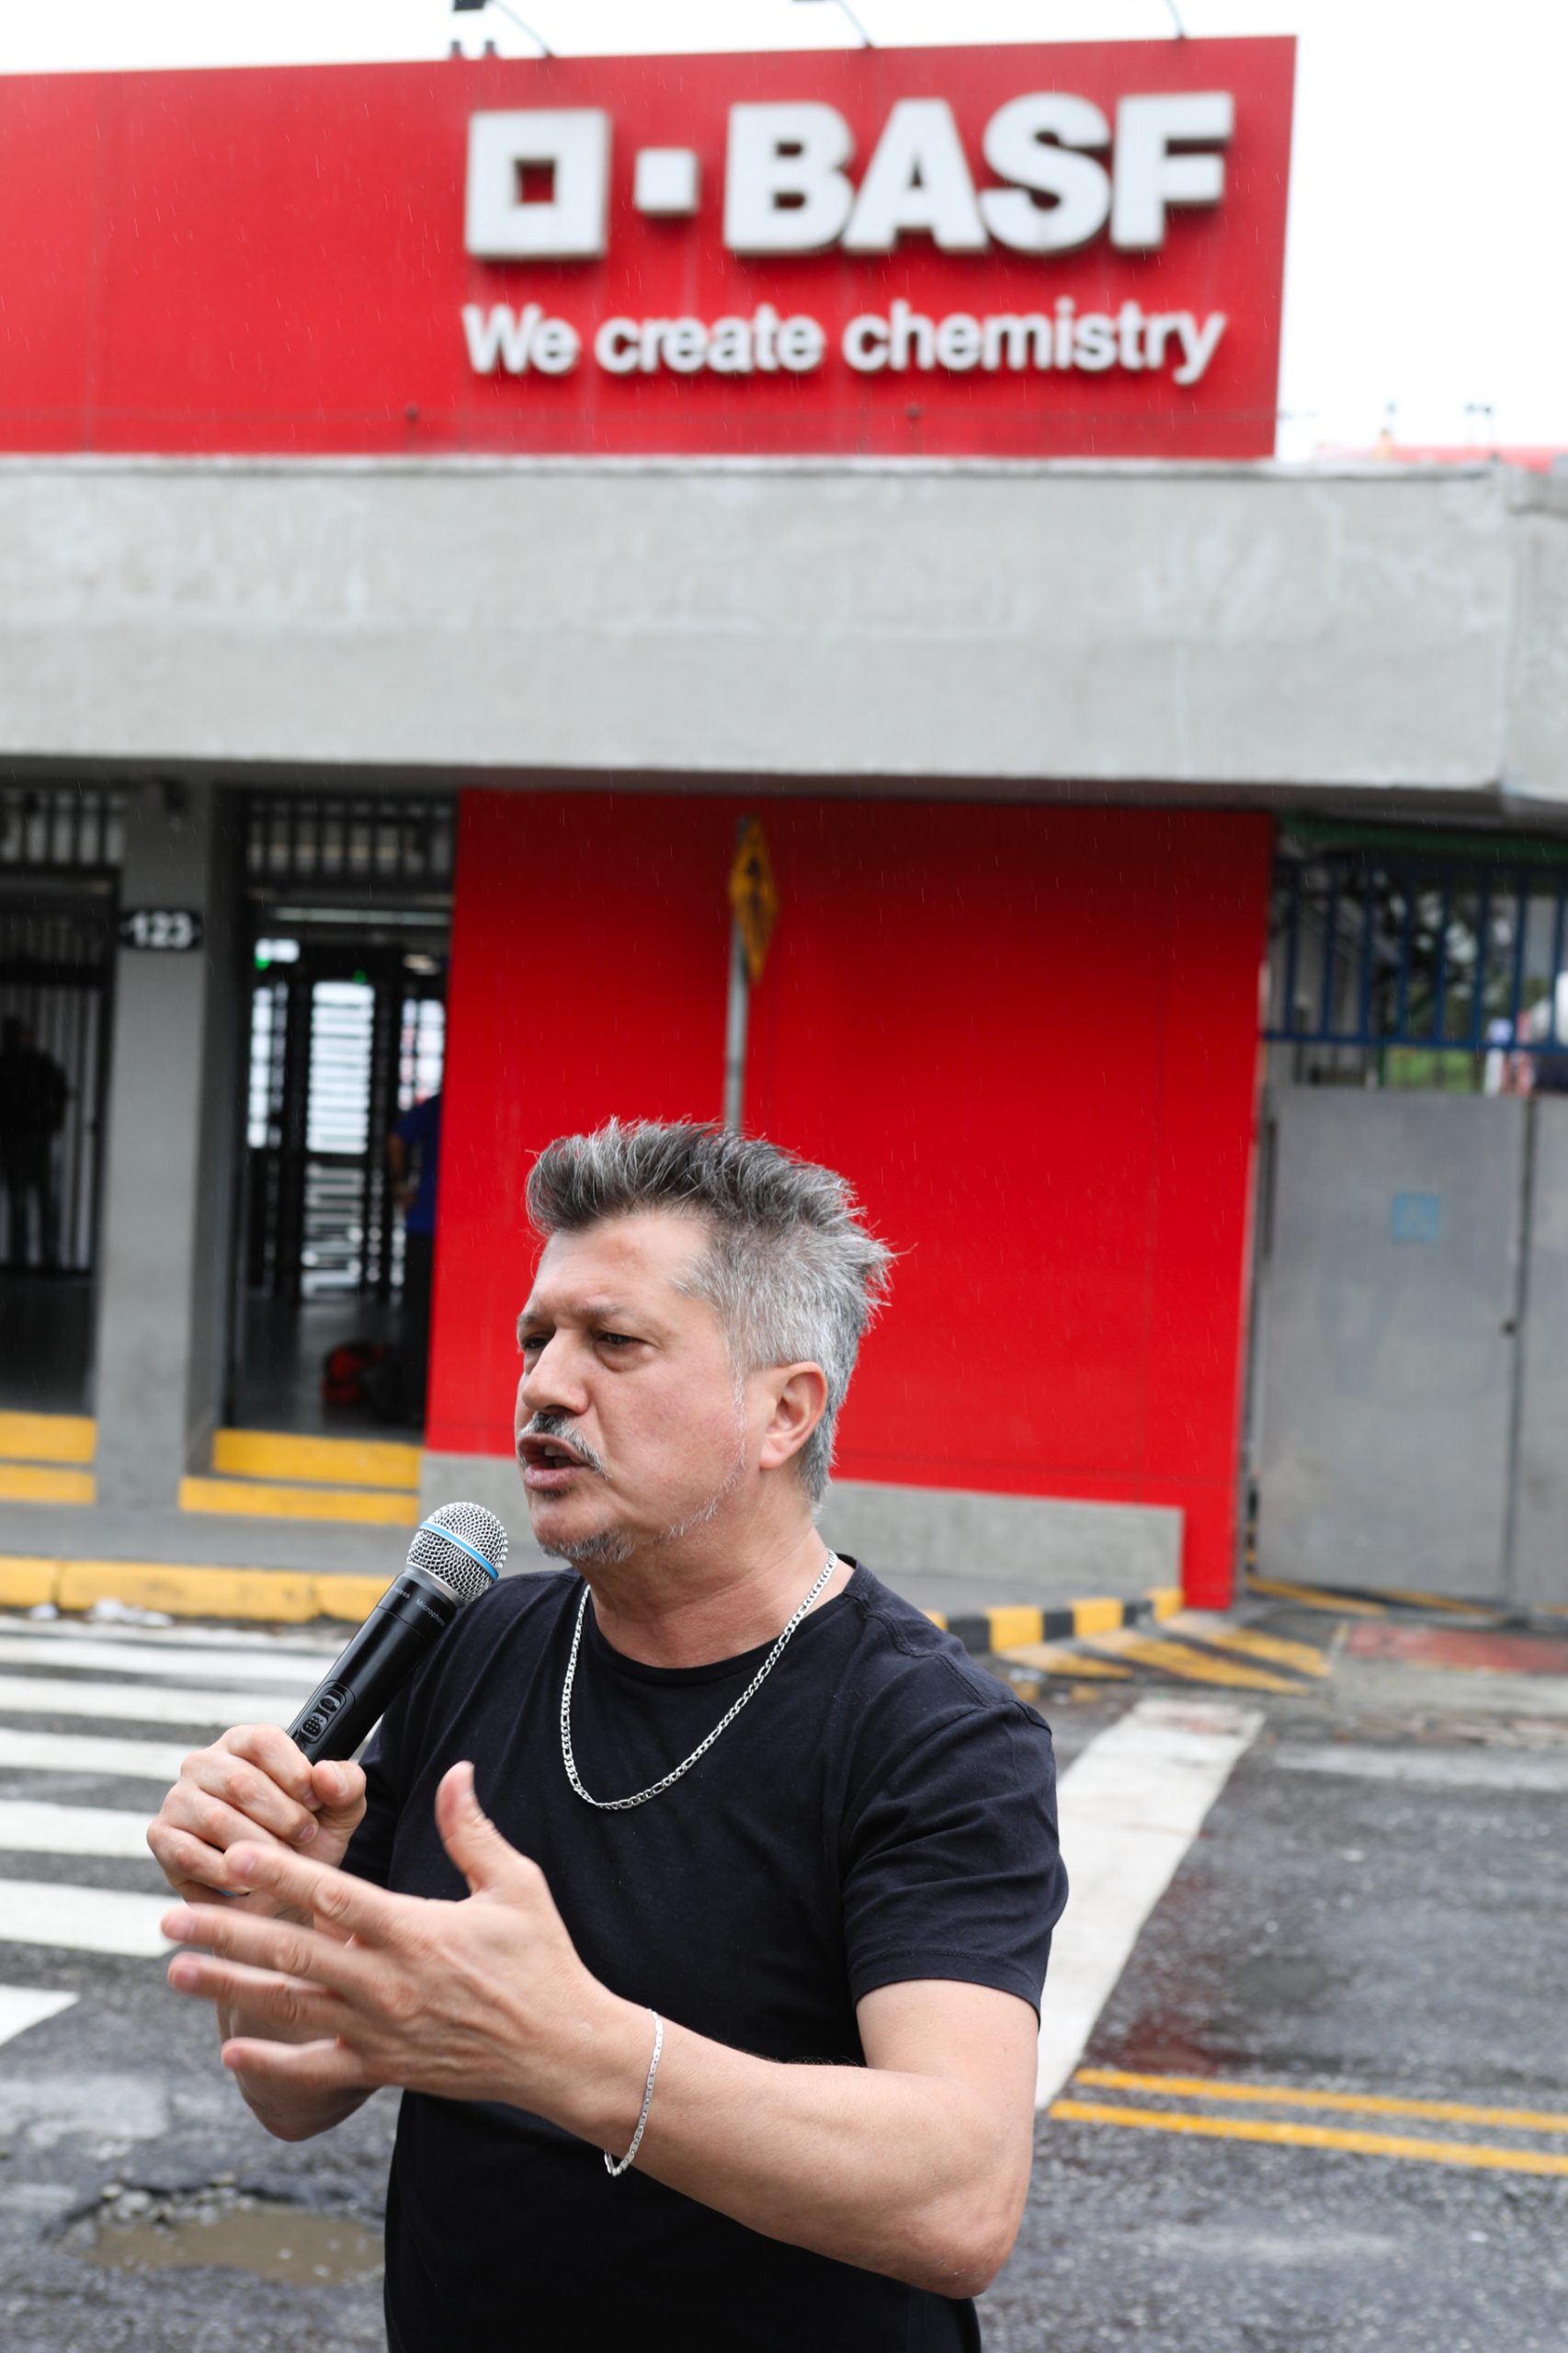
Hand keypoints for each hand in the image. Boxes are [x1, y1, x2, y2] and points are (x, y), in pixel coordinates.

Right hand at [147, 1725, 366, 1912]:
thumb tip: (325, 1775)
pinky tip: (248, 1881)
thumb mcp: (339, 1813)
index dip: (295, 1774)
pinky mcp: (161, 1836)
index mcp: (246, 1743)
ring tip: (279, 1862)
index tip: (316, 1804)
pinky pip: (191, 1854)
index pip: (265, 1741)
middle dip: (282, 1818)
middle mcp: (205, 1762)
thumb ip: (347, 1784)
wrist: (276, 1897)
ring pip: (219, 1820)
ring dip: (258, 1848)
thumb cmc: (304, 1845)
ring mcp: (178, 1798)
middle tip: (303, 1839)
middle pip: (242, 1782)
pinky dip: (226, 1873)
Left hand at [160, 1762, 643, 2137]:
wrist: (560, 2049)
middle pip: (292, 1953)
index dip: (282, 1875)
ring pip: (290, 2006)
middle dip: (227, 1933)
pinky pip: (317, 2065)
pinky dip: (272, 2058)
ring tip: (176, 1972)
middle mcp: (387, 1983)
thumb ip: (472, 1829)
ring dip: (230, 1988)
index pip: (335, 1897)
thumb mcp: (515, 1884)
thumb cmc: (541, 1960)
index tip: (236, 1856)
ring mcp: (380, 2030)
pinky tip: (230, 2049)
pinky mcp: (384, 2066)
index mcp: (415, 1931)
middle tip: (171, 1918)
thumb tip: (455, 1770)